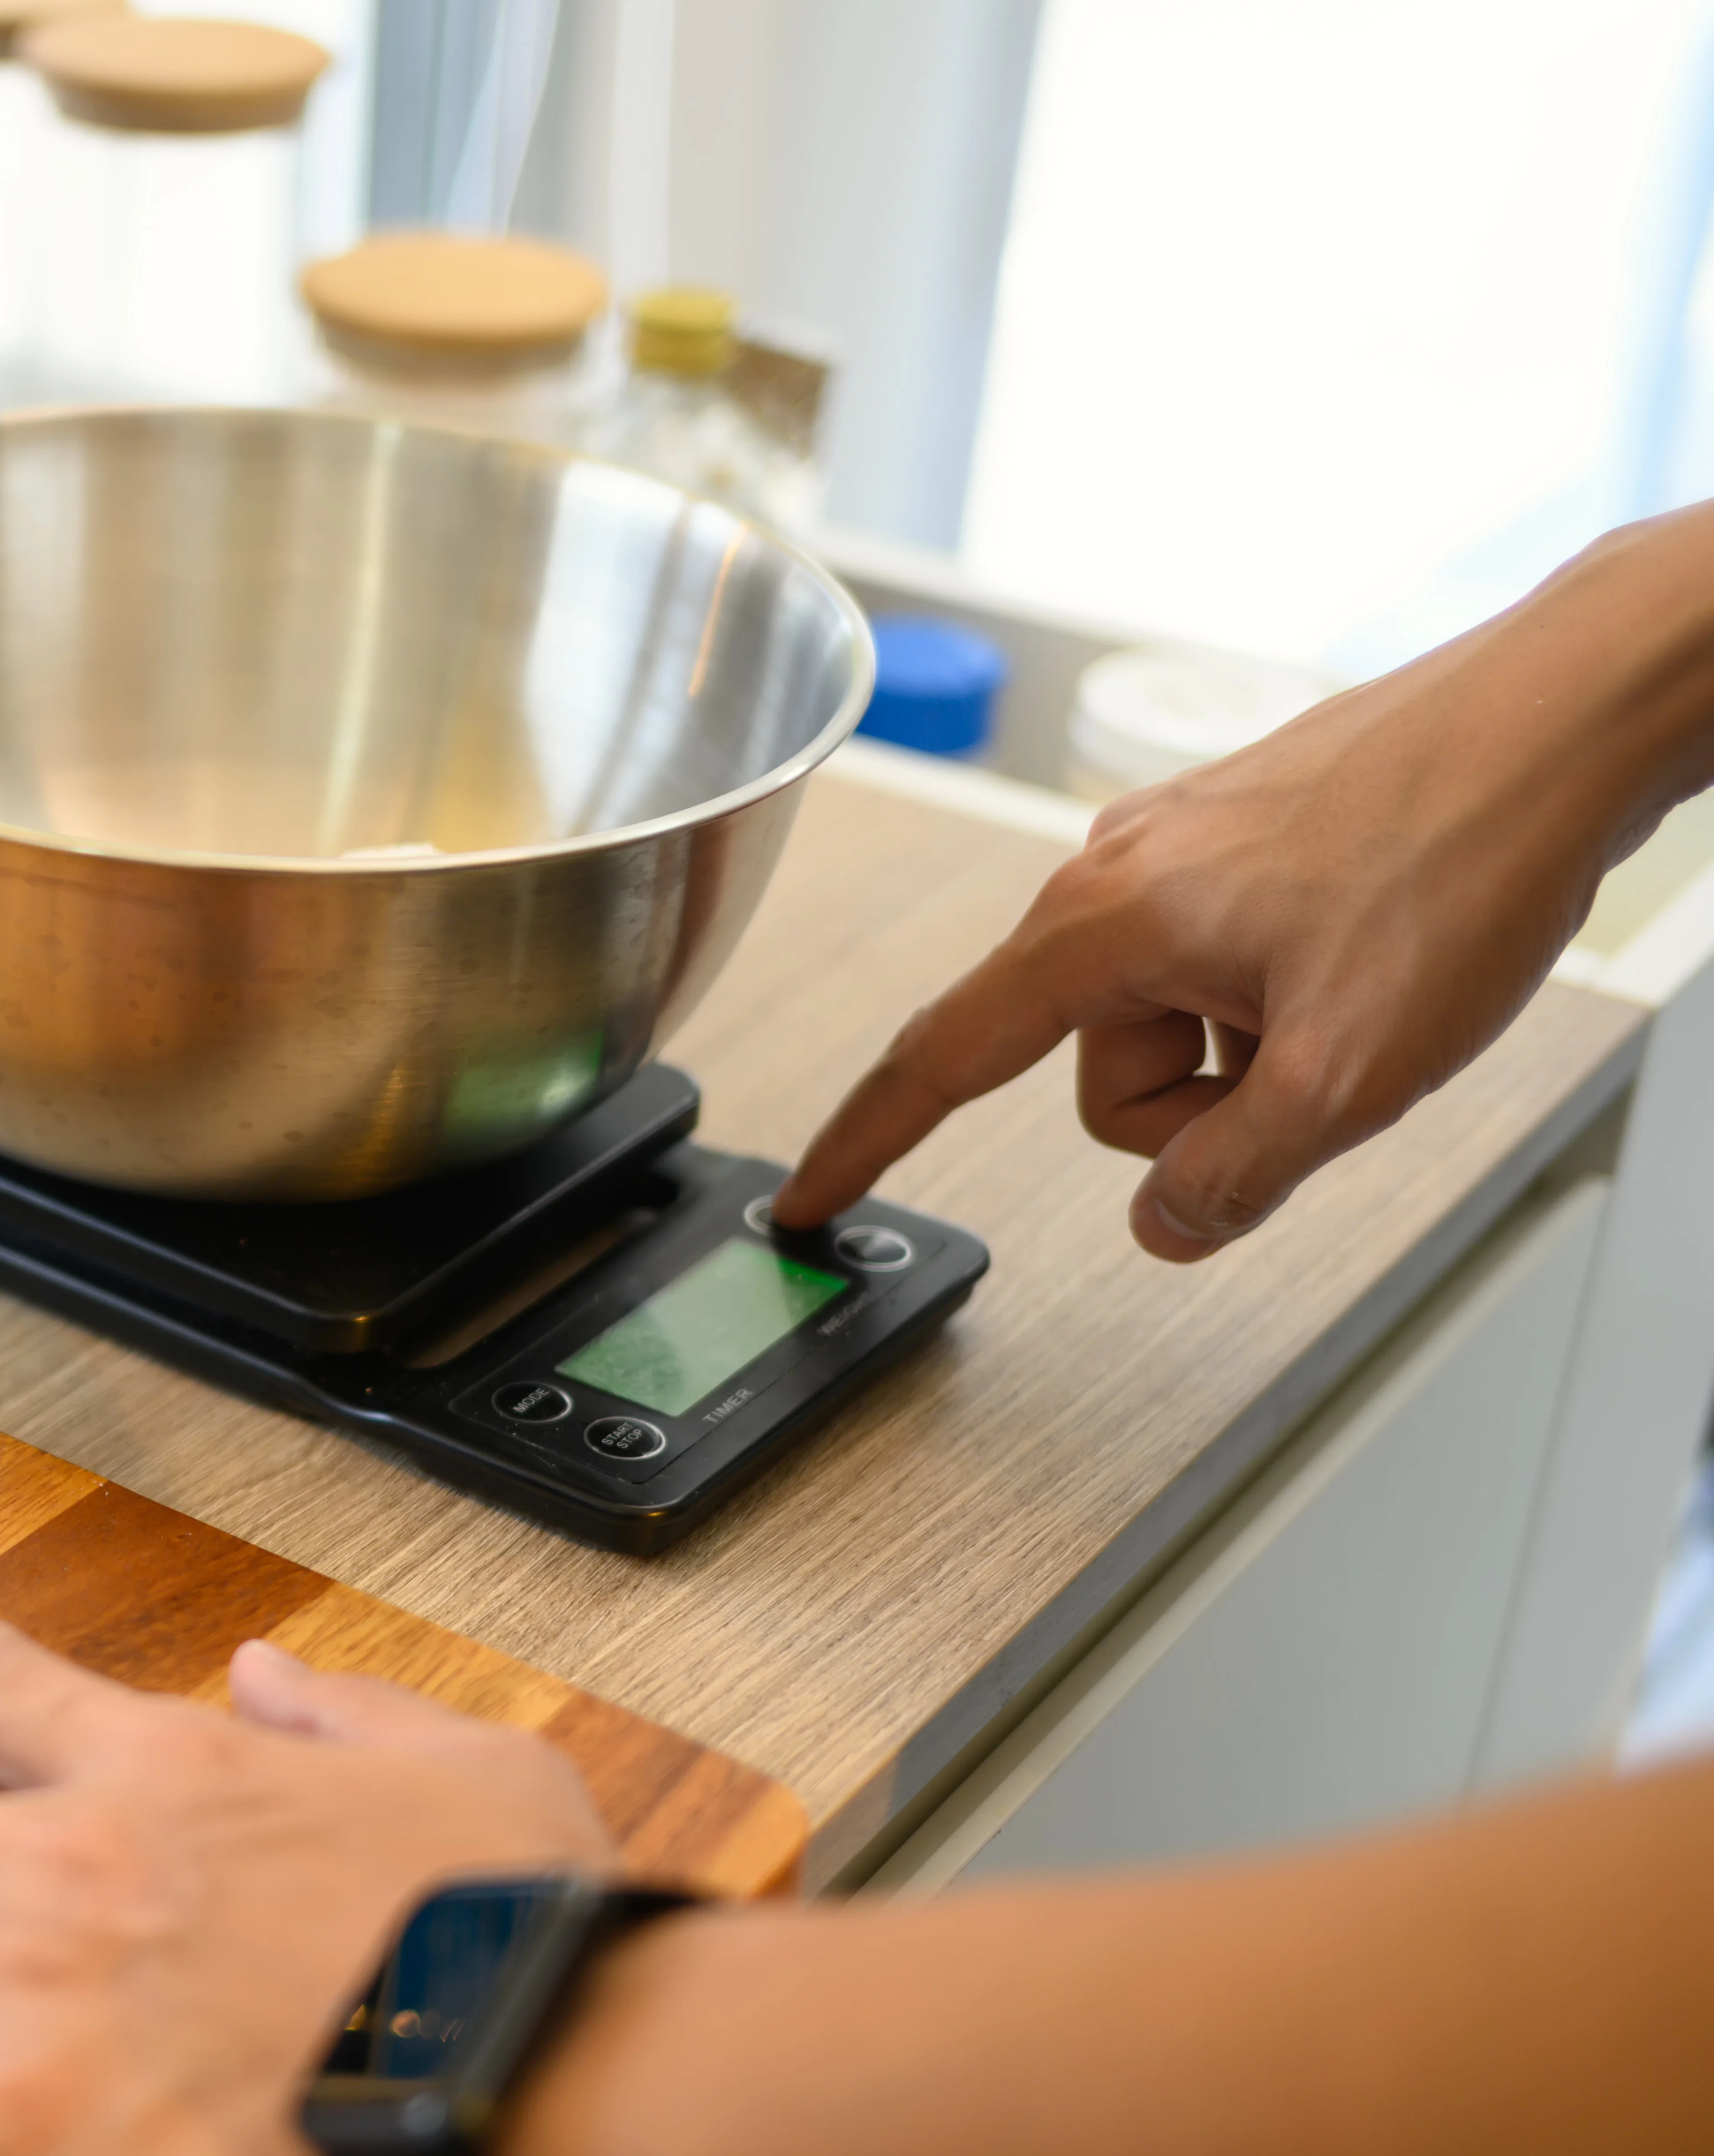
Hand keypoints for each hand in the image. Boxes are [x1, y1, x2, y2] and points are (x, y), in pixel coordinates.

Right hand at [775, 511, 1713, 1258]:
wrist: (1562, 719)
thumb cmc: (1459, 856)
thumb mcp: (1347, 1074)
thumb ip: (1235, 1173)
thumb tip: (1167, 1221)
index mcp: (1101, 923)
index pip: (941, 1059)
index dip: (865, 1144)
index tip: (807, 1204)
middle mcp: (1114, 870)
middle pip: (1097, 1064)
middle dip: (1197, 1105)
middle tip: (1315, 1071)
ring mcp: (1177, 844)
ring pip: (1170, 1019)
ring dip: (1255, 1047)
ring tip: (1359, 996)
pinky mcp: (1240, 834)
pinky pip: (1221, 963)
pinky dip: (1282, 995)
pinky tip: (1368, 957)